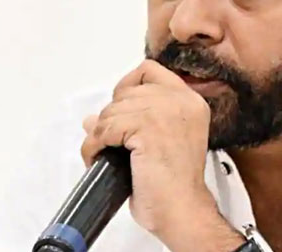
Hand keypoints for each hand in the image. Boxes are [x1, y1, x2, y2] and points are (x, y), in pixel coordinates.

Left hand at [80, 60, 242, 251]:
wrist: (182, 210)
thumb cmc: (173, 186)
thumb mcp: (158, 144)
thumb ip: (131, 122)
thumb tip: (91, 119)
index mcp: (190, 101)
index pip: (149, 70)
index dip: (127, 86)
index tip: (119, 109)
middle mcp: (182, 101)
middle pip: (126, 91)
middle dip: (111, 116)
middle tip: (110, 141)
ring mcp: (166, 112)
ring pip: (112, 110)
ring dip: (100, 133)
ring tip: (102, 152)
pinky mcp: (148, 128)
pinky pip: (106, 127)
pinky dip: (95, 144)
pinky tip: (98, 157)